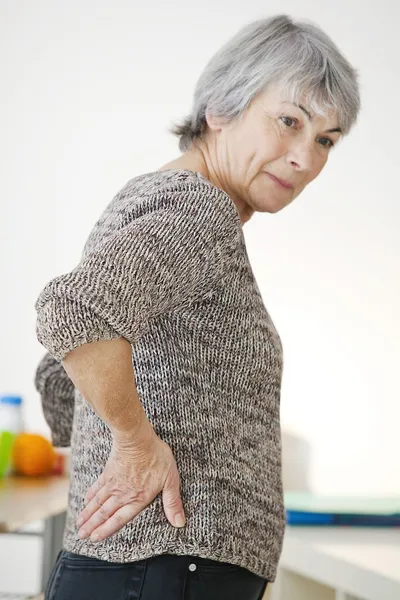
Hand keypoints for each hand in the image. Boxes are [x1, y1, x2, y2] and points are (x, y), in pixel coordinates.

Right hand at [75, 424, 185, 541]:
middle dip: (92, 526)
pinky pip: (97, 487)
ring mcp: (113, 483)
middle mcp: (122, 494)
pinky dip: (90, 496)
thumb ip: (173, 502)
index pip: (119, 519)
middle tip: (81, 536)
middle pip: (104, 513)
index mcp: (138, 499)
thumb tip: (179, 523)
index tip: (95, 539)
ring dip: (87, 514)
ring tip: (79, 524)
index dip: (106, 530)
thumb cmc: (156, 457)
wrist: (136, 438)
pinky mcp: (108, 471)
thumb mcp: (170, 480)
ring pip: (97, 502)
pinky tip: (85, 501)